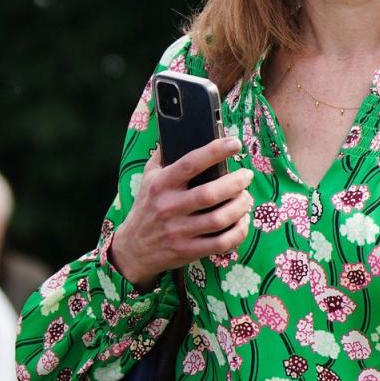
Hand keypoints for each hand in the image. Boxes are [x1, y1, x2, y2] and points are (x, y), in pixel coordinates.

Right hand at [109, 135, 252, 287]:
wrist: (133, 249)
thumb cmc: (147, 207)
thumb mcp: (148, 178)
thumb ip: (164, 156)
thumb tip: (180, 130)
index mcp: (161, 184)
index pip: (190, 163)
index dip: (215, 151)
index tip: (235, 144)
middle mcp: (169, 207)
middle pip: (210, 194)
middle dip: (236, 183)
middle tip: (247, 176)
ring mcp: (179, 231)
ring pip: (219, 219)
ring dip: (240, 207)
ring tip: (246, 198)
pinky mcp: (188, 250)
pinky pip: (221, 243)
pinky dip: (238, 232)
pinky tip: (242, 221)